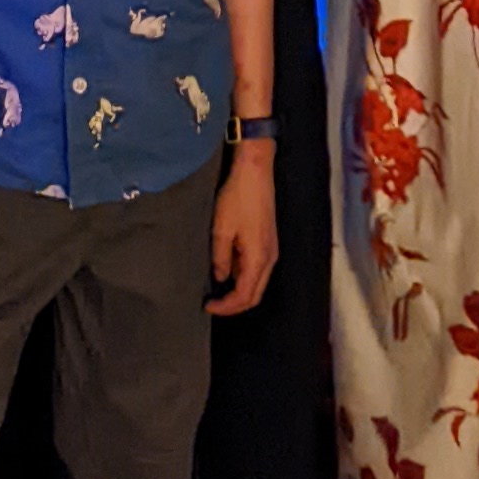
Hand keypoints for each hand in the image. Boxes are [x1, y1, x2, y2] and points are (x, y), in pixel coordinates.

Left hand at [209, 141, 277, 312]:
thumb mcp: (221, 229)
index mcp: (259, 258)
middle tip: (213, 304)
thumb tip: (220, 277)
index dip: (226, 307)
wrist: (254, 170)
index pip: (245, 296)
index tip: (207, 306)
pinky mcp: (268, 239)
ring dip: (239, 290)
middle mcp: (269, 257)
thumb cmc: (238, 197)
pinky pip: (257, 267)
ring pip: (257, 282)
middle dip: (234, 304)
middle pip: (255, 294)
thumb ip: (220, 258)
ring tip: (217, 289)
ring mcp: (271, 248)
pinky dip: (242, 275)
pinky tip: (226, 267)